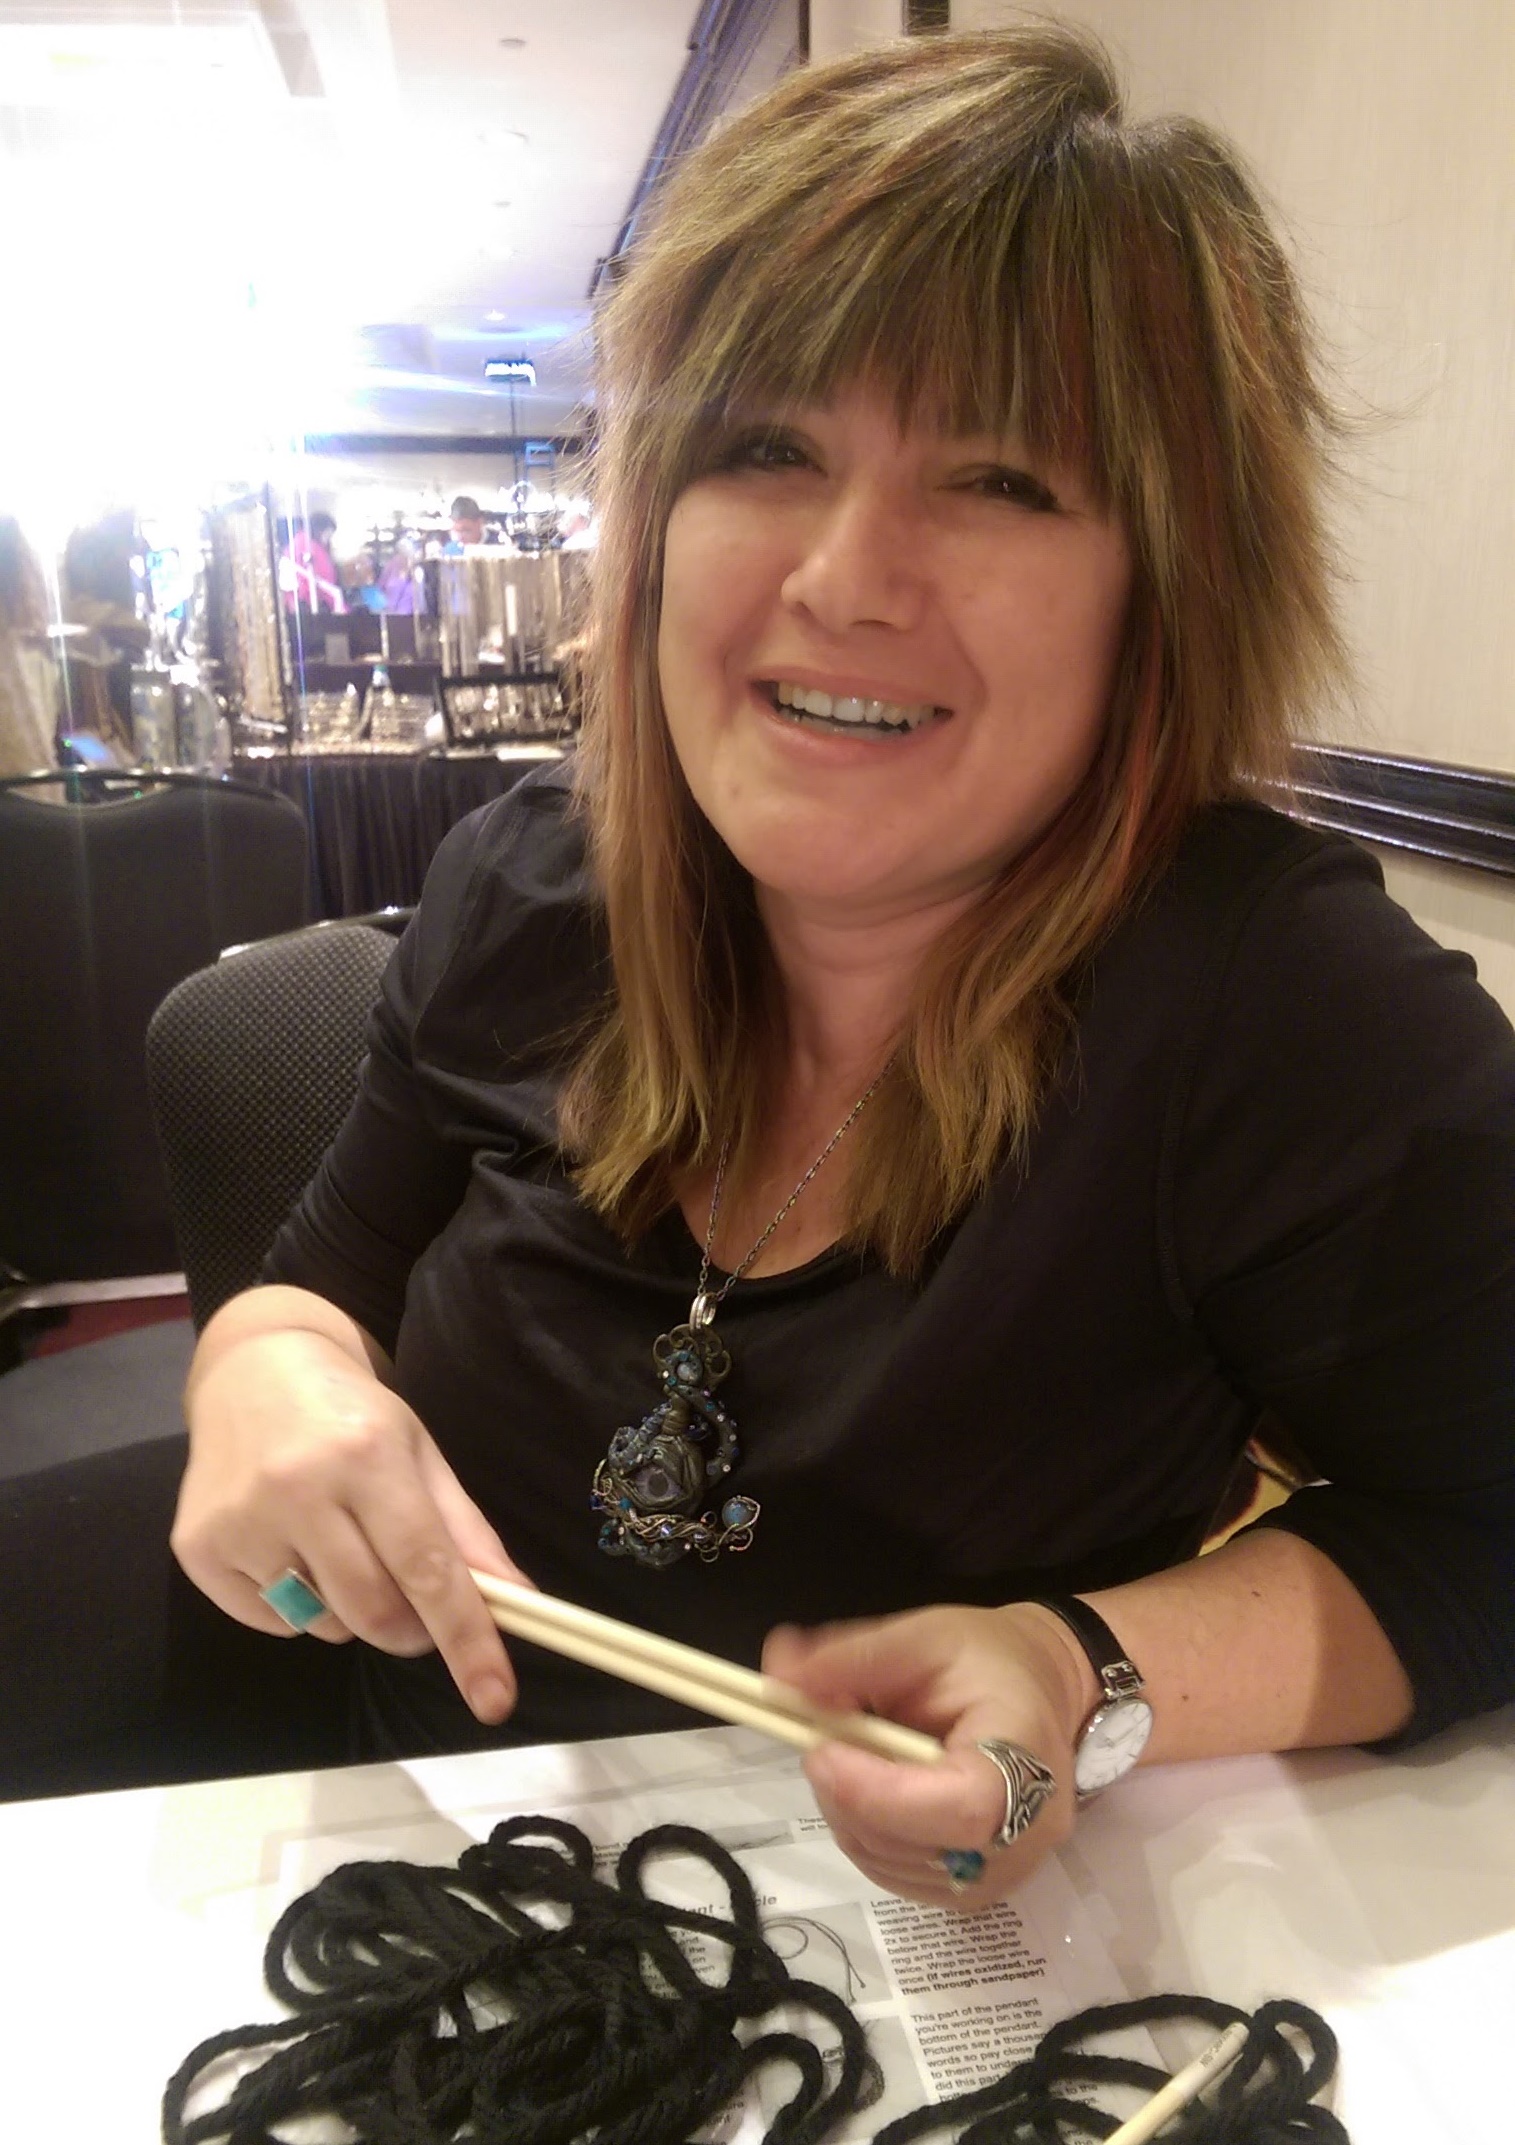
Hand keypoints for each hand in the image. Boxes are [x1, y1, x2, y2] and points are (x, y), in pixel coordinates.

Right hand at [174, 1322, 526, 1723]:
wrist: (252, 1371)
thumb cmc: (350, 1415)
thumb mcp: (420, 1454)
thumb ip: (466, 1532)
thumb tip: (518, 1602)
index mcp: (366, 1455)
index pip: (426, 1567)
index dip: (466, 1637)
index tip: (494, 1699)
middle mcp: (297, 1487)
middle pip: (374, 1613)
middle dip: (410, 1629)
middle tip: (415, 1601)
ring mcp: (239, 1520)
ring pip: (324, 1626)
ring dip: (351, 1612)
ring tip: (339, 1546)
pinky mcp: (197, 1548)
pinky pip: (273, 1625)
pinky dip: (297, 1608)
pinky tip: (290, 1548)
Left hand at [762, 1604, 1096, 1909]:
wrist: (1040, 1688)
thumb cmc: (987, 1658)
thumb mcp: (921, 1637)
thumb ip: (851, 1660)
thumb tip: (776, 1680)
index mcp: (1027, 1758)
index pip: (960, 1807)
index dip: (879, 1792)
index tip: (821, 1751)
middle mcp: (1027, 1833)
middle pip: (919, 1846)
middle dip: (849, 1796)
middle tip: (822, 1740)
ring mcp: (1006, 1872)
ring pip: (898, 1868)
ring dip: (851, 1815)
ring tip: (850, 1758)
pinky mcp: (979, 1889)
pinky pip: (903, 1879)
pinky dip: (868, 1835)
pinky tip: (871, 1790)